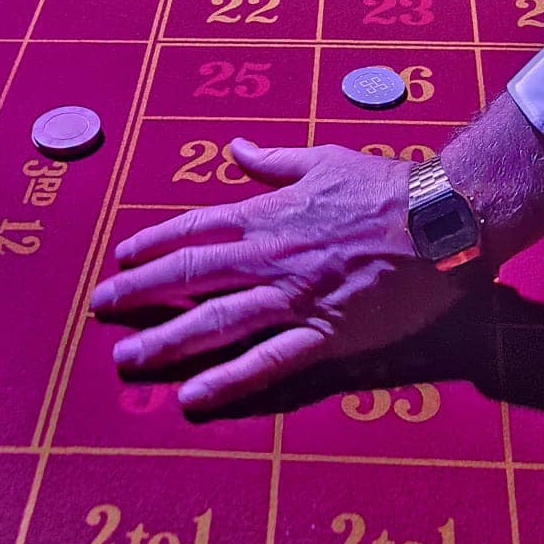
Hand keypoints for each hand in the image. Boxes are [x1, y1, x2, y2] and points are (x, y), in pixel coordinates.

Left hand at [92, 141, 468, 412]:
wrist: (443, 218)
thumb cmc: (386, 185)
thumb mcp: (323, 159)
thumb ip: (273, 162)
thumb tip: (235, 147)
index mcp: (269, 214)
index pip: (195, 228)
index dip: (153, 244)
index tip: (120, 257)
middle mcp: (271, 255)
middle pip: (191, 273)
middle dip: (139, 292)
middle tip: (100, 307)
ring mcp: (294, 297)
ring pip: (217, 320)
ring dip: (167, 341)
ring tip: (128, 359)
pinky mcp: (325, 333)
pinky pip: (268, 361)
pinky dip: (229, 379)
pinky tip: (193, 396)